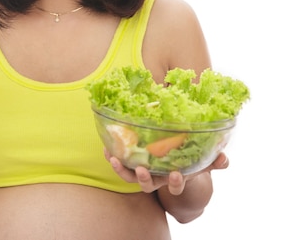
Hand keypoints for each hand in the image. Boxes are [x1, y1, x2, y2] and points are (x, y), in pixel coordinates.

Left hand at [105, 149, 229, 194]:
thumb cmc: (189, 161)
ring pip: (130, 177)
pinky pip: (120, 163)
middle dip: (144, 179)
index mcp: (174, 178)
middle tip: (142, 170)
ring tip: (115, 159)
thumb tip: (225, 159)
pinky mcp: (131, 164)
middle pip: (148, 185)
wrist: (175, 163)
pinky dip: (112, 156)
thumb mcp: (203, 161)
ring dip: (122, 170)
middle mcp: (157, 178)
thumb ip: (214, 161)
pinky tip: (107, 147)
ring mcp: (143, 172)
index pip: (175, 186)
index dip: (175, 183)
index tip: (177, 174)